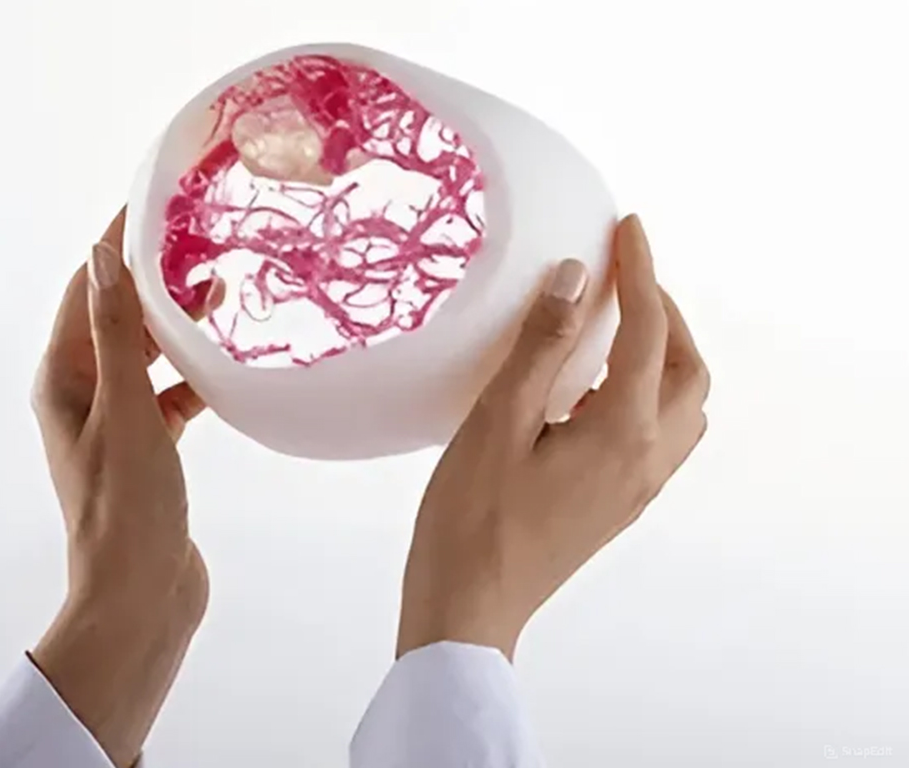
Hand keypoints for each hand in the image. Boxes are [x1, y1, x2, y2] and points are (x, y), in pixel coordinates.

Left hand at [30, 209, 221, 766]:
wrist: (141, 594)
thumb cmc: (127, 506)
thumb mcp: (125, 410)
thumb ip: (118, 333)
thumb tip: (103, 256)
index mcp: (63, 379)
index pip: (87, 291)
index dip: (116, 245)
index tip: (154, 206)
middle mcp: (84, 394)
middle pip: (119, 318)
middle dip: (156, 280)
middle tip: (203, 240)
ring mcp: (118, 423)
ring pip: (150, 355)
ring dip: (179, 325)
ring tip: (221, 289)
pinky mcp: (150, 448)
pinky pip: (171, 395)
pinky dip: (195, 376)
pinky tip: (226, 366)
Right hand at [397, 215, 709, 659]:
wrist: (470, 608)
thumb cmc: (471, 519)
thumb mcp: (497, 423)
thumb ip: (540, 347)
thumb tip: (574, 278)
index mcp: (622, 433)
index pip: (649, 333)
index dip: (641, 272)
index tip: (629, 227)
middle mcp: (646, 460)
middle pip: (688, 371)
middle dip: (667, 315)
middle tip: (626, 280)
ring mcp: (638, 488)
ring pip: (682, 407)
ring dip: (663, 357)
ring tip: (614, 328)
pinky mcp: (619, 504)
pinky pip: (657, 434)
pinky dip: (644, 393)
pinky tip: (591, 390)